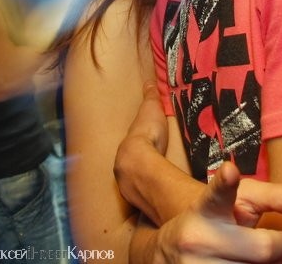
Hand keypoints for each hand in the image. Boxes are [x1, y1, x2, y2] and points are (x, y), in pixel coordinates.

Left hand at [114, 80, 169, 217]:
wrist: (142, 162)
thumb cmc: (146, 133)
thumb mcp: (151, 109)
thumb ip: (150, 96)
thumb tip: (148, 81)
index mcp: (127, 146)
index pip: (131, 146)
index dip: (137, 147)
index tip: (142, 149)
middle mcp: (123, 166)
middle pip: (130, 167)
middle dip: (137, 170)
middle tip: (148, 171)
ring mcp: (129, 185)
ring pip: (134, 184)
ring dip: (141, 185)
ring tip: (154, 187)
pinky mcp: (140, 199)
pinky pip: (144, 196)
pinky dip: (149, 197)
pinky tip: (157, 200)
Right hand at [154, 161, 281, 262]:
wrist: (168, 252)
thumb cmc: (216, 220)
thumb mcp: (237, 201)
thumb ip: (274, 196)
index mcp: (208, 208)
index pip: (218, 193)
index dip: (225, 182)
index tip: (230, 170)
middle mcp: (199, 238)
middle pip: (263, 249)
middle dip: (280, 246)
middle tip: (278, 241)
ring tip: (250, 255)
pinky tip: (243, 263)